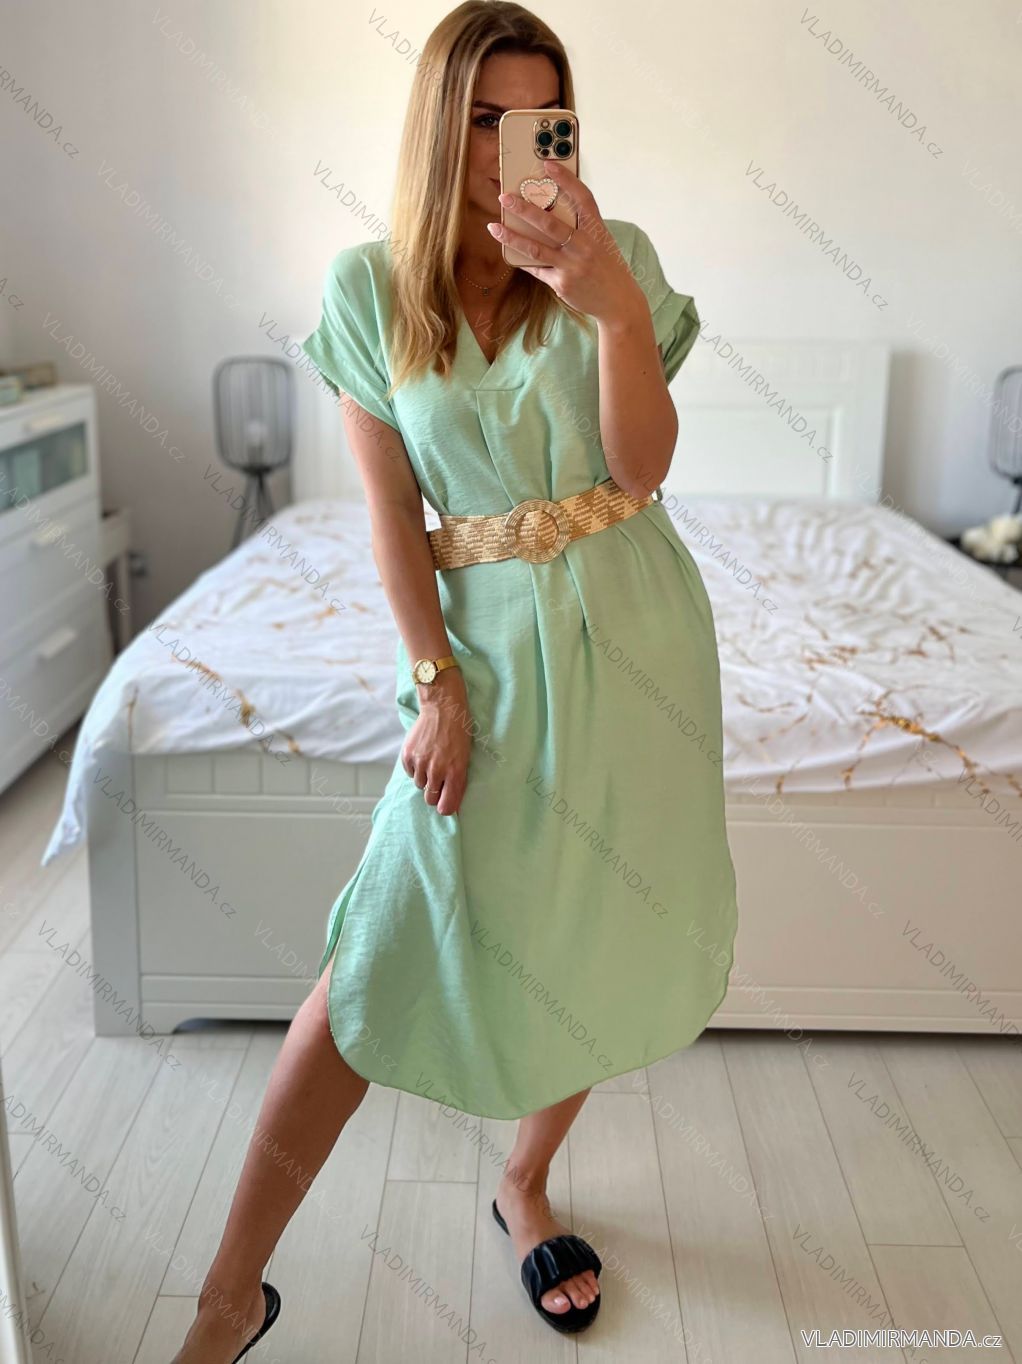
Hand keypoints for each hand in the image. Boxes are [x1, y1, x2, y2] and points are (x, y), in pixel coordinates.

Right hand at [400, 670, 471, 815]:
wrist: (443, 708)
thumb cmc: (459, 733)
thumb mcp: (465, 758)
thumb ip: (458, 781)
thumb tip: (451, 804)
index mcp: (455, 772)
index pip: (446, 807)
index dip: (445, 808)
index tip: (444, 804)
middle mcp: (437, 770)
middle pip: (430, 799)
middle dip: (434, 793)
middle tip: (438, 779)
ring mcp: (421, 763)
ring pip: (419, 785)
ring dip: (425, 778)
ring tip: (431, 761)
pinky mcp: (408, 755)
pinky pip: (410, 773)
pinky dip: (415, 768)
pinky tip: (422, 755)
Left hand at [487, 161, 643, 323]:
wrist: (618, 302)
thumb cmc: (607, 267)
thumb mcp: (601, 242)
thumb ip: (580, 228)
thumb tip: (548, 214)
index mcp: (597, 230)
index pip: (582, 198)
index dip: (566, 179)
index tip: (548, 165)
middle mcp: (584, 246)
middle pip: (550, 224)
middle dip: (524, 209)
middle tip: (505, 198)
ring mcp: (572, 266)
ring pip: (536, 249)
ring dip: (512, 237)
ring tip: (494, 227)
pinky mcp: (562, 284)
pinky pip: (537, 269)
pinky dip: (523, 260)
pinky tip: (509, 252)